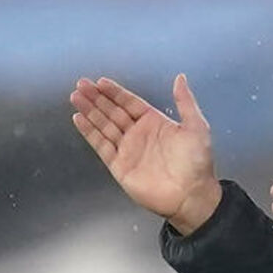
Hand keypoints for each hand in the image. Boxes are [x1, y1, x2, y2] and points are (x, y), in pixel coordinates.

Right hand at [70, 74, 221, 234]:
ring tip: (75, 96)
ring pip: (104, 125)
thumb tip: (180, 77)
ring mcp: (127, 150)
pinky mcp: (119, 166)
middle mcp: (139, 134)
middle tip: (81, 84)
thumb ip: (185, 101)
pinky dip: (89, 132)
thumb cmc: (196, 161)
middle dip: (97, 98)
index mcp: (155, 123)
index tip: (100, 81)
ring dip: (90, 111)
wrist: (190, 194)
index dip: (115, 92)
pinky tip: (79, 118)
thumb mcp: (196, 126)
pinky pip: (101, 145)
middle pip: (113, 112)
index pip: (130, 103)